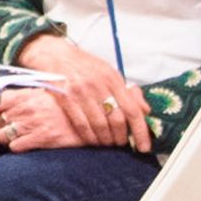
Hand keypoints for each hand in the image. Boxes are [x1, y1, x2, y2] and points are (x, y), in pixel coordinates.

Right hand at [7, 35, 152, 151]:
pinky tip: (93, 141)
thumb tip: (145, 111)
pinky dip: (89, 136)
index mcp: (113, 79)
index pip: (132, 110)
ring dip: (105, 139)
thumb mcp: (109, 73)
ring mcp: (80, 91)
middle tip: (121, 144)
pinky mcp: (65, 97)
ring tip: (108, 143)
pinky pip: (80, 124)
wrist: (54, 54)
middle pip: (116, 120)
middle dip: (121, 137)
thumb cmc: (84, 66)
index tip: (144, 146)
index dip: (140, 131)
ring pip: (99, 124)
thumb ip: (127, 92)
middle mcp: (99, 85)